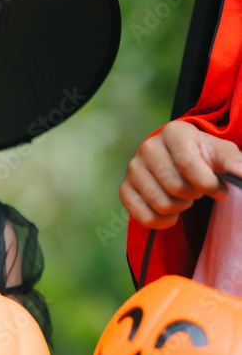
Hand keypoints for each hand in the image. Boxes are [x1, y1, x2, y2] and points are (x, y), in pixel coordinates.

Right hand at [120, 121, 241, 228]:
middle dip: (194, 195)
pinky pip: (144, 217)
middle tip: (197, 190)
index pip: (188, 164)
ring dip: (180, 208)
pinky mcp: (124, 189)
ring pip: (161, 205)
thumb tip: (241, 174)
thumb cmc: (203, 156)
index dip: (208, 184)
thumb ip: (234, 163)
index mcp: (173, 132)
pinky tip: (171, 212)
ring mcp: (133, 168)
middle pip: (175, 187)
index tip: (221, 191)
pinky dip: (163, 222)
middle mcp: (148, 147)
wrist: (176, 160)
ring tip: (183, 197)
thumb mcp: (221, 154)